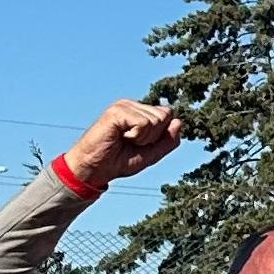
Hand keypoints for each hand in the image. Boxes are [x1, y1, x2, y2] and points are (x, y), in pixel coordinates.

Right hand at [62, 100, 182, 187]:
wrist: (95, 169)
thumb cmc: (119, 161)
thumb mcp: (152, 154)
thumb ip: (168, 140)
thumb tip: (179, 121)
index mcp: (140, 112)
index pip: (168, 114)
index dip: (159, 135)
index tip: (141, 143)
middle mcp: (132, 105)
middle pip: (165, 116)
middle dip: (153, 137)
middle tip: (132, 142)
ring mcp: (123, 105)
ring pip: (156, 120)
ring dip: (143, 138)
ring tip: (124, 140)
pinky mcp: (116, 111)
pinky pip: (144, 123)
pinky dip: (136, 136)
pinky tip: (120, 137)